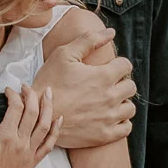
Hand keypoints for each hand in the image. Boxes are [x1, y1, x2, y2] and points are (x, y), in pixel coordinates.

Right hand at [0, 84, 59, 167]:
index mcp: (6, 135)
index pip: (15, 107)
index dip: (13, 94)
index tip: (9, 89)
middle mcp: (21, 142)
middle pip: (32, 112)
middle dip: (32, 94)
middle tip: (27, 86)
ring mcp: (29, 151)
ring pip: (45, 125)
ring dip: (48, 107)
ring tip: (48, 93)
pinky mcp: (34, 160)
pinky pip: (49, 144)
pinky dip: (56, 130)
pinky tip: (59, 118)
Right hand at [37, 25, 135, 148]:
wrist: (37, 114)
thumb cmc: (49, 82)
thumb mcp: (64, 54)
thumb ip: (89, 40)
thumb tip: (111, 32)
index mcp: (104, 76)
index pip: (126, 66)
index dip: (117, 64)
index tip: (107, 69)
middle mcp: (110, 97)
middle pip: (131, 86)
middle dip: (121, 83)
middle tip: (106, 85)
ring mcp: (109, 118)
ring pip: (130, 108)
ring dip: (122, 103)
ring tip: (107, 102)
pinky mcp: (104, 135)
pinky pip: (126, 128)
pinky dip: (121, 122)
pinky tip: (109, 117)